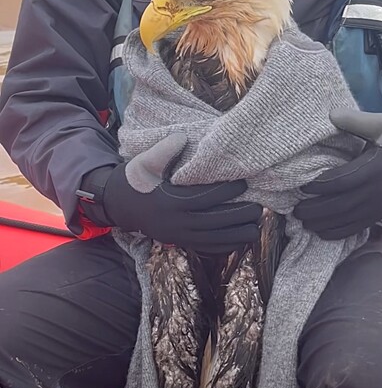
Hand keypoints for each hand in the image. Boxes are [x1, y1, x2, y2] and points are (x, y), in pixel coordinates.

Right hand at [80, 134, 261, 252]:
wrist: (116, 205)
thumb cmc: (134, 180)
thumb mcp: (144, 161)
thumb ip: (164, 150)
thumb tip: (182, 138)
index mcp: (171, 200)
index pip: (207, 197)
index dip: (228, 190)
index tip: (244, 183)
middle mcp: (177, 222)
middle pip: (216, 222)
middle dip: (239, 216)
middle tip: (259, 208)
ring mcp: (178, 235)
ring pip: (213, 240)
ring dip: (236, 236)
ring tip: (255, 227)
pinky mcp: (179, 242)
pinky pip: (205, 249)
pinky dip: (223, 248)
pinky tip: (238, 242)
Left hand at [294, 109, 381, 239]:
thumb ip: (357, 121)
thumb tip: (331, 114)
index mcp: (376, 168)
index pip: (341, 180)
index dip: (320, 186)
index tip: (303, 186)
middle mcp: (378, 190)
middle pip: (340, 204)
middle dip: (316, 210)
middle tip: (296, 211)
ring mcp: (381, 205)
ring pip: (347, 219)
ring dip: (323, 223)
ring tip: (303, 222)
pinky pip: (359, 227)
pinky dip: (339, 232)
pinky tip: (323, 232)